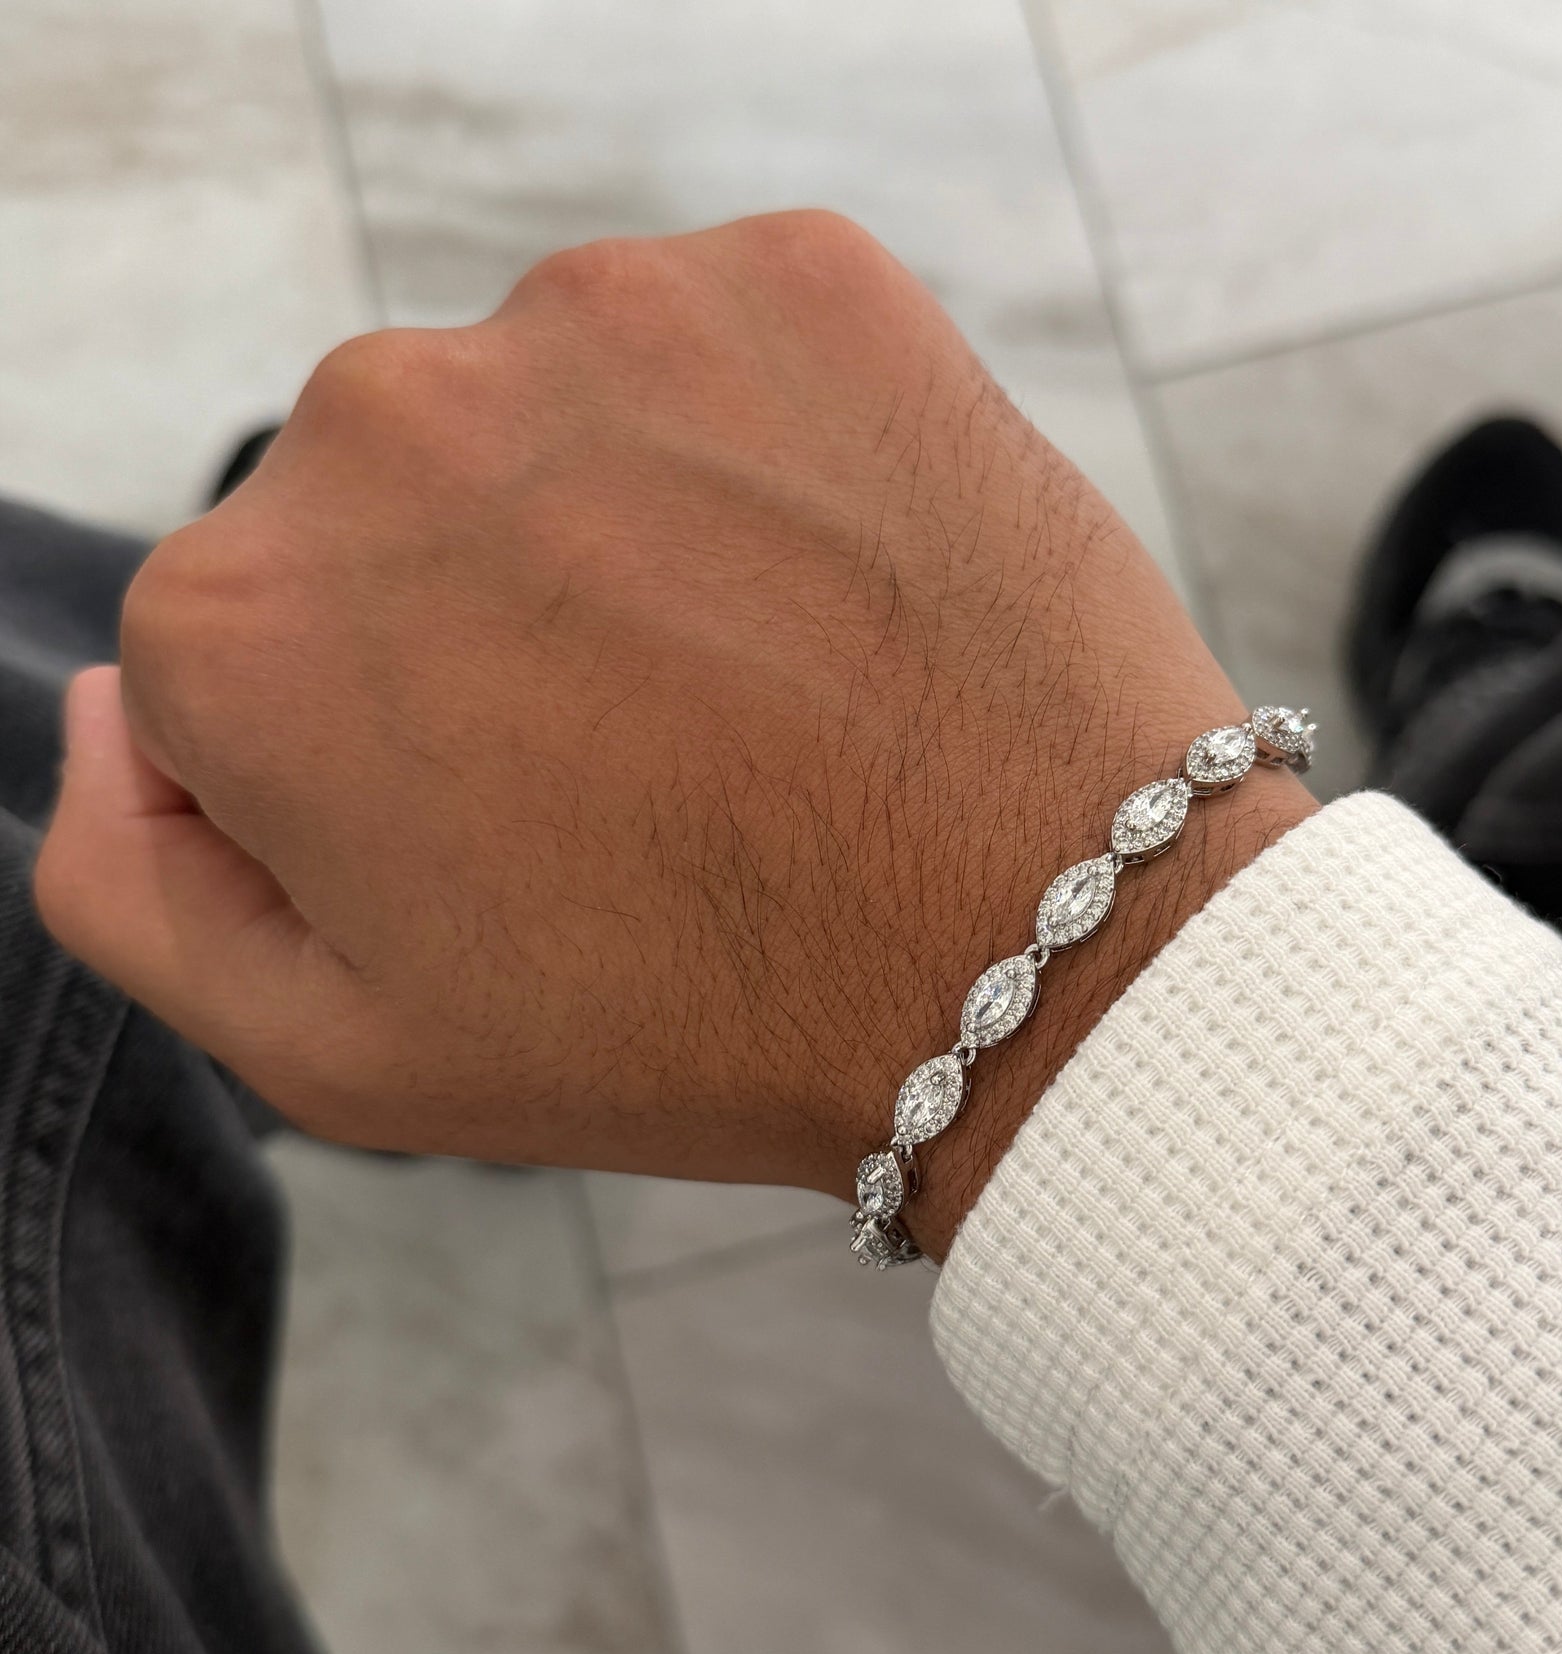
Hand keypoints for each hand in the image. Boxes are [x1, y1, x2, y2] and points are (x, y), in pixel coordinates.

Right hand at [36, 214, 1313, 1246]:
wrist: (1043, 948)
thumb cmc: (705, 1023)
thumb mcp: (352, 1053)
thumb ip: (134, 885)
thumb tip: (102, 713)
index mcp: (244, 623)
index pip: (257, 647)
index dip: (396, 752)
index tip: (527, 822)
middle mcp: (381, 423)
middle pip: (399, 509)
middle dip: (493, 620)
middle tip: (658, 759)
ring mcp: (600, 320)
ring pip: (563, 415)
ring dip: (634, 522)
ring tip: (761, 678)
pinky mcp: (793, 277)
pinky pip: (728, 352)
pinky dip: (771, 450)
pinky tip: (838, 585)